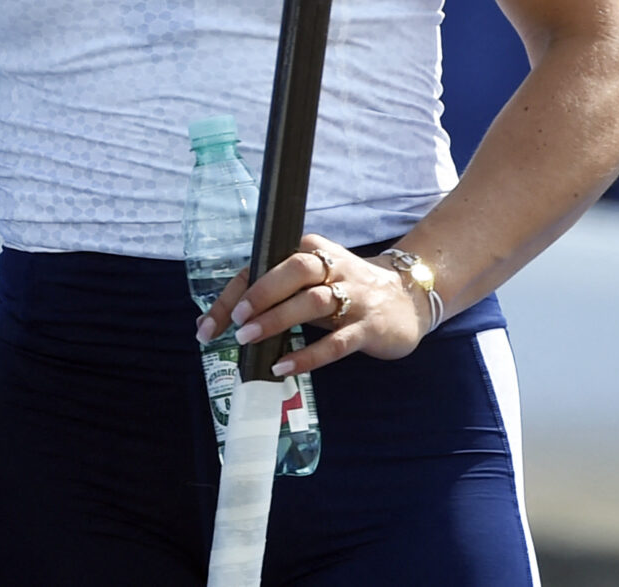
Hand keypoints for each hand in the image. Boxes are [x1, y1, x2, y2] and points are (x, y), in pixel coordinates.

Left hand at [193, 234, 429, 375]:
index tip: (208, 325)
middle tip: (235, 323)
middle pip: (292, 271)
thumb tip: (230, 319)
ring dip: (277, 320)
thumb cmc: (349, 290)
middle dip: (260, 296)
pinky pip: (336, 342)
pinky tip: (283, 367)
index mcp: (312, 251)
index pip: (265, 265)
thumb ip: (280, 292)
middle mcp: (333, 267)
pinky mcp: (369, 327)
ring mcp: (355, 296)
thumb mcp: (315, 281)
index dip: (234, 294)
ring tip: (249, 340)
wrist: (410, 298)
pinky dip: (308, 355)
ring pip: (312, 302)